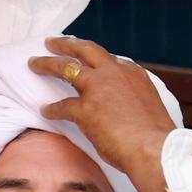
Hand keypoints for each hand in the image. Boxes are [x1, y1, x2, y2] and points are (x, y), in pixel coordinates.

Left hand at [28, 37, 175, 173]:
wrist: (155, 149)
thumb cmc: (156, 137)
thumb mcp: (149, 106)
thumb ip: (134, 100)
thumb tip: (125, 110)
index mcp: (132, 73)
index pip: (108, 60)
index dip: (94, 59)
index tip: (86, 59)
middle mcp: (114, 73)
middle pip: (84, 50)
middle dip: (65, 44)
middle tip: (51, 42)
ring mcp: (98, 89)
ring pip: (66, 68)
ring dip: (47, 64)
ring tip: (34, 63)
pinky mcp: (85, 109)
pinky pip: (62, 106)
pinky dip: (52, 109)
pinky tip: (45, 111)